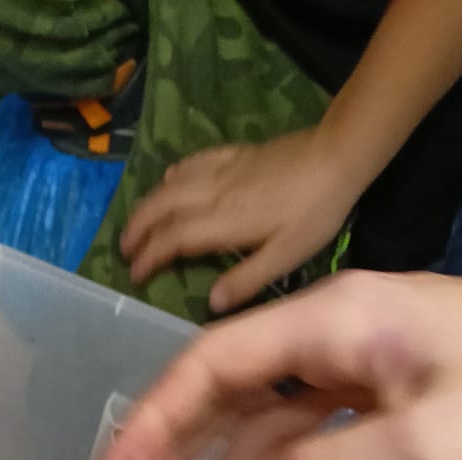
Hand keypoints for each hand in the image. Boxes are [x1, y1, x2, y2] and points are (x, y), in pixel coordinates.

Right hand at [98, 271, 461, 459]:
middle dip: (181, 457)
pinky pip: (331, 454)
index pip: (216, 365)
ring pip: (282, 434)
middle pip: (238, 397)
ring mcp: (376, 372)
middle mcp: (345, 338)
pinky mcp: (406, 405)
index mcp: (337, 323)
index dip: (157, 422)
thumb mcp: (415, 450)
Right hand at [120, 129, 358, 313]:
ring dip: (149, 203)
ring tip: (137, 222)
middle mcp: (214, 193)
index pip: (174, 239)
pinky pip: (193, 162)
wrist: (337, 156)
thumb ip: (246, 280)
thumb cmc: (314, 212)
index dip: (149, 257)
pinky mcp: (235, 154)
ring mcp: (223, 170)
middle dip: (138, 229)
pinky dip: (174, 174)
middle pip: (162, 208)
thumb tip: (211, 303)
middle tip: (123, 250)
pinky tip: (168, 181)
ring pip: (172, 185)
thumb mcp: (286, 257)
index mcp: (224, 223)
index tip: (134, 274)